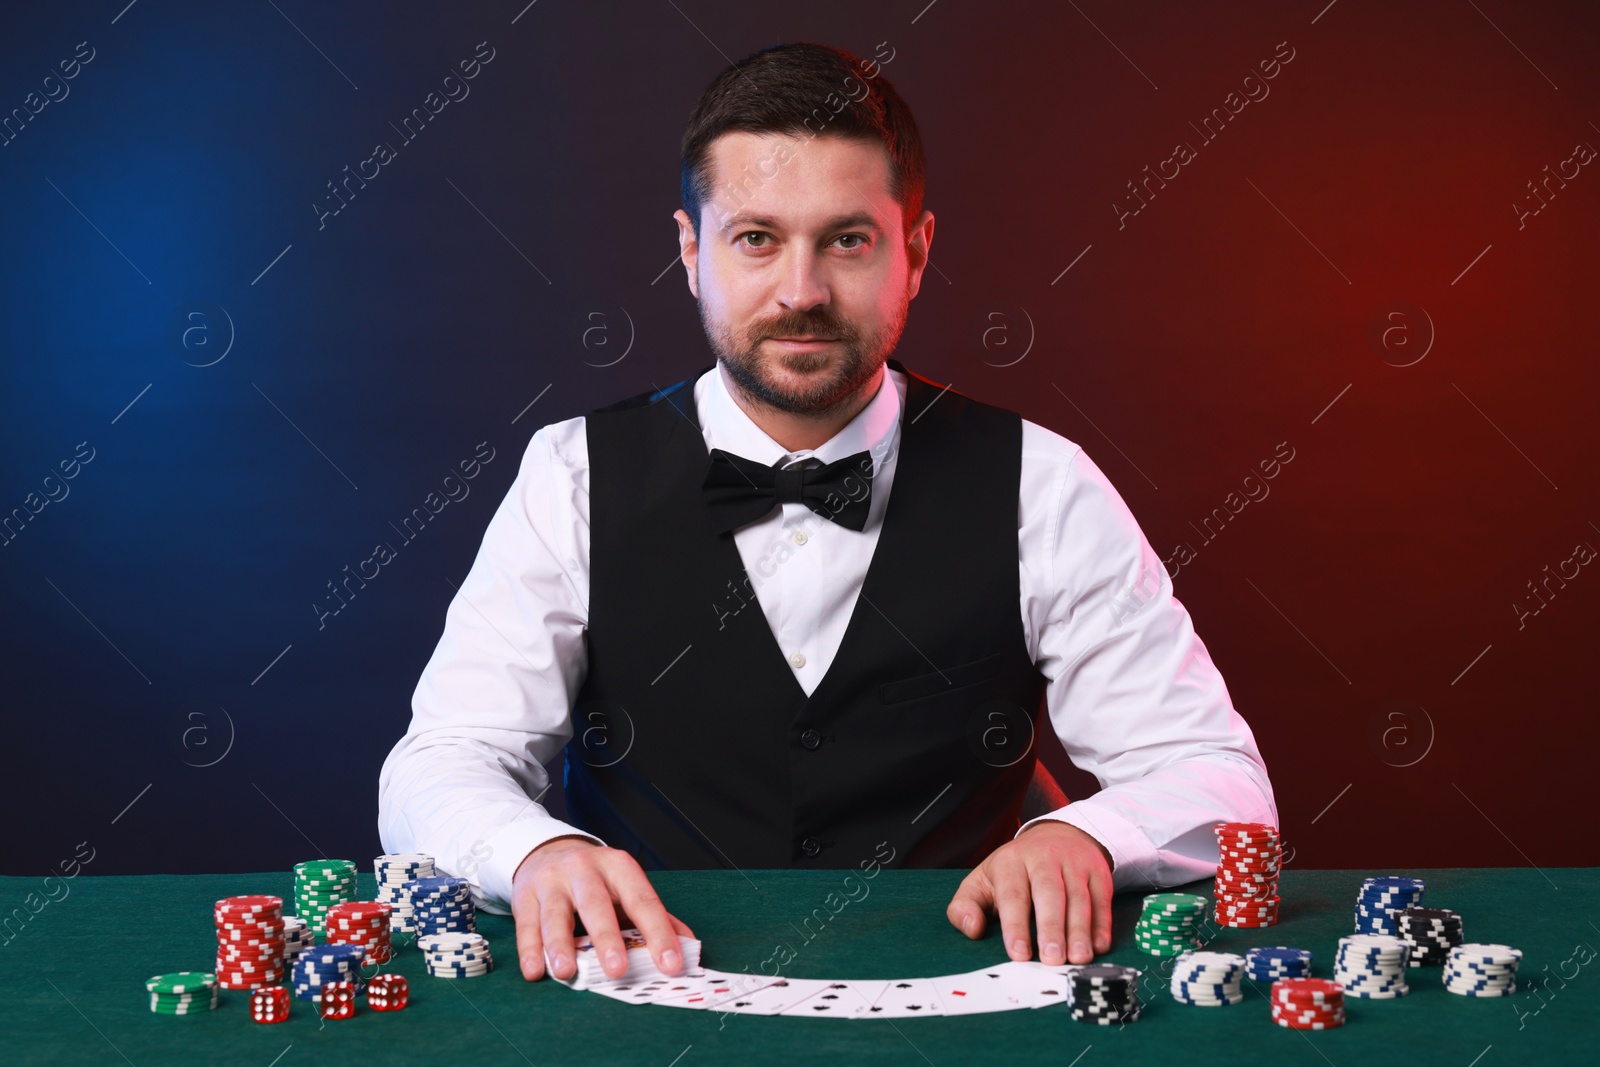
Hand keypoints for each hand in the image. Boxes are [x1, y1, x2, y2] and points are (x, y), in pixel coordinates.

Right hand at [511, 835, 695, 981]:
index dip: (659, 933)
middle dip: (607, 938)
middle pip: (596, 903)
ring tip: (568, 972)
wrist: (547, 852)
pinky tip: (536, 970)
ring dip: (561, 945)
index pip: (642, 900)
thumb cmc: (594, 880)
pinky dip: (531, 949)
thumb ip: (654, 916)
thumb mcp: (625, 888)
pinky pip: (527, 924)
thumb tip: (688, 945)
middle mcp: (585, 869)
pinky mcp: (526, 895)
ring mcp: (553, 881)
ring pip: (556, 914)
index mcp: (619, 867)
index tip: (671, 964)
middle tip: (618, 970)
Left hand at [945, 820, 1112, 965]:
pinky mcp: (1097, 871)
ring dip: (1079, 930)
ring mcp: (1073, 863)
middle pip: (1049, 893)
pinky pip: (1102, 898)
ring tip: (1077, 959)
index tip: (1019, 954)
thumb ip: (965, 907)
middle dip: (1051, 928)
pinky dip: (1102, 923)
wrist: (1057, 836)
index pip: (1013, 895)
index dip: (1016, 926)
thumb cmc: (1013, 871)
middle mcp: (1043, 858)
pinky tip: (1098, 946)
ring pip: (1078, 897)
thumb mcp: (982, 882)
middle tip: (1052, 959)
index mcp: (1010, 862)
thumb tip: (972, 929)